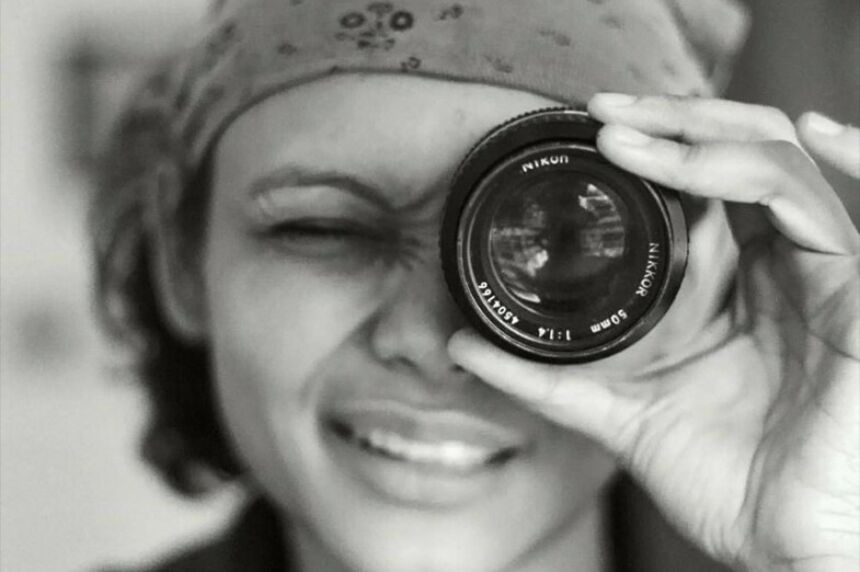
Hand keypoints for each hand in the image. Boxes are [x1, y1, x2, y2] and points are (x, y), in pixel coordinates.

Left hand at [449, 95, 859, 571]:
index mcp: (726, 286)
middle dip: (670, 121)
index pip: (697, 187)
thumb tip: (461, 345)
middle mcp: (772, 268)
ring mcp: (816, 274)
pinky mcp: (854, 292)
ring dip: (700, 139)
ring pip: (772, 164)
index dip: (652, 148)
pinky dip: (804, 161)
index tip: (590, 132)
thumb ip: (545, 379)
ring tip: (630, 138)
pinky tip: (777, 136)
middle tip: (604, 112)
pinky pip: (828, 206)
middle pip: (734, 154)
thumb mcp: (620, 416)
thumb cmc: (726, 481)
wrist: (789, 545)